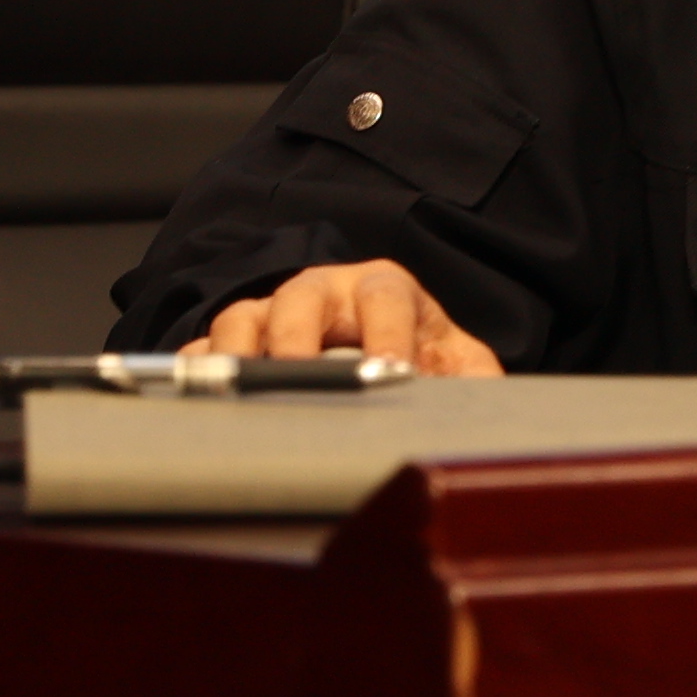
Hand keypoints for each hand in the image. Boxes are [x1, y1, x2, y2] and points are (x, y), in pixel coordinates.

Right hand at [204, 259, 503, 374]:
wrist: (381, 352)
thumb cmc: (418, 353)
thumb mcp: (458, 362)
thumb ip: (478, 379)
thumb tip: (495, 407)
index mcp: (384, 288)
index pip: (386, 298)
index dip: (389, 334)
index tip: (395, 373)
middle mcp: (325, 292)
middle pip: (301, 297)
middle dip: (298, 338)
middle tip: (300, 379)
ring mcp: (275, 313)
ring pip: (244, 316)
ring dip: (239, 353)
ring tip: (240, 392)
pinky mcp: (240, 342)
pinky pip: (206, 348)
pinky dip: (201, 370)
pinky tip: (202, 401)